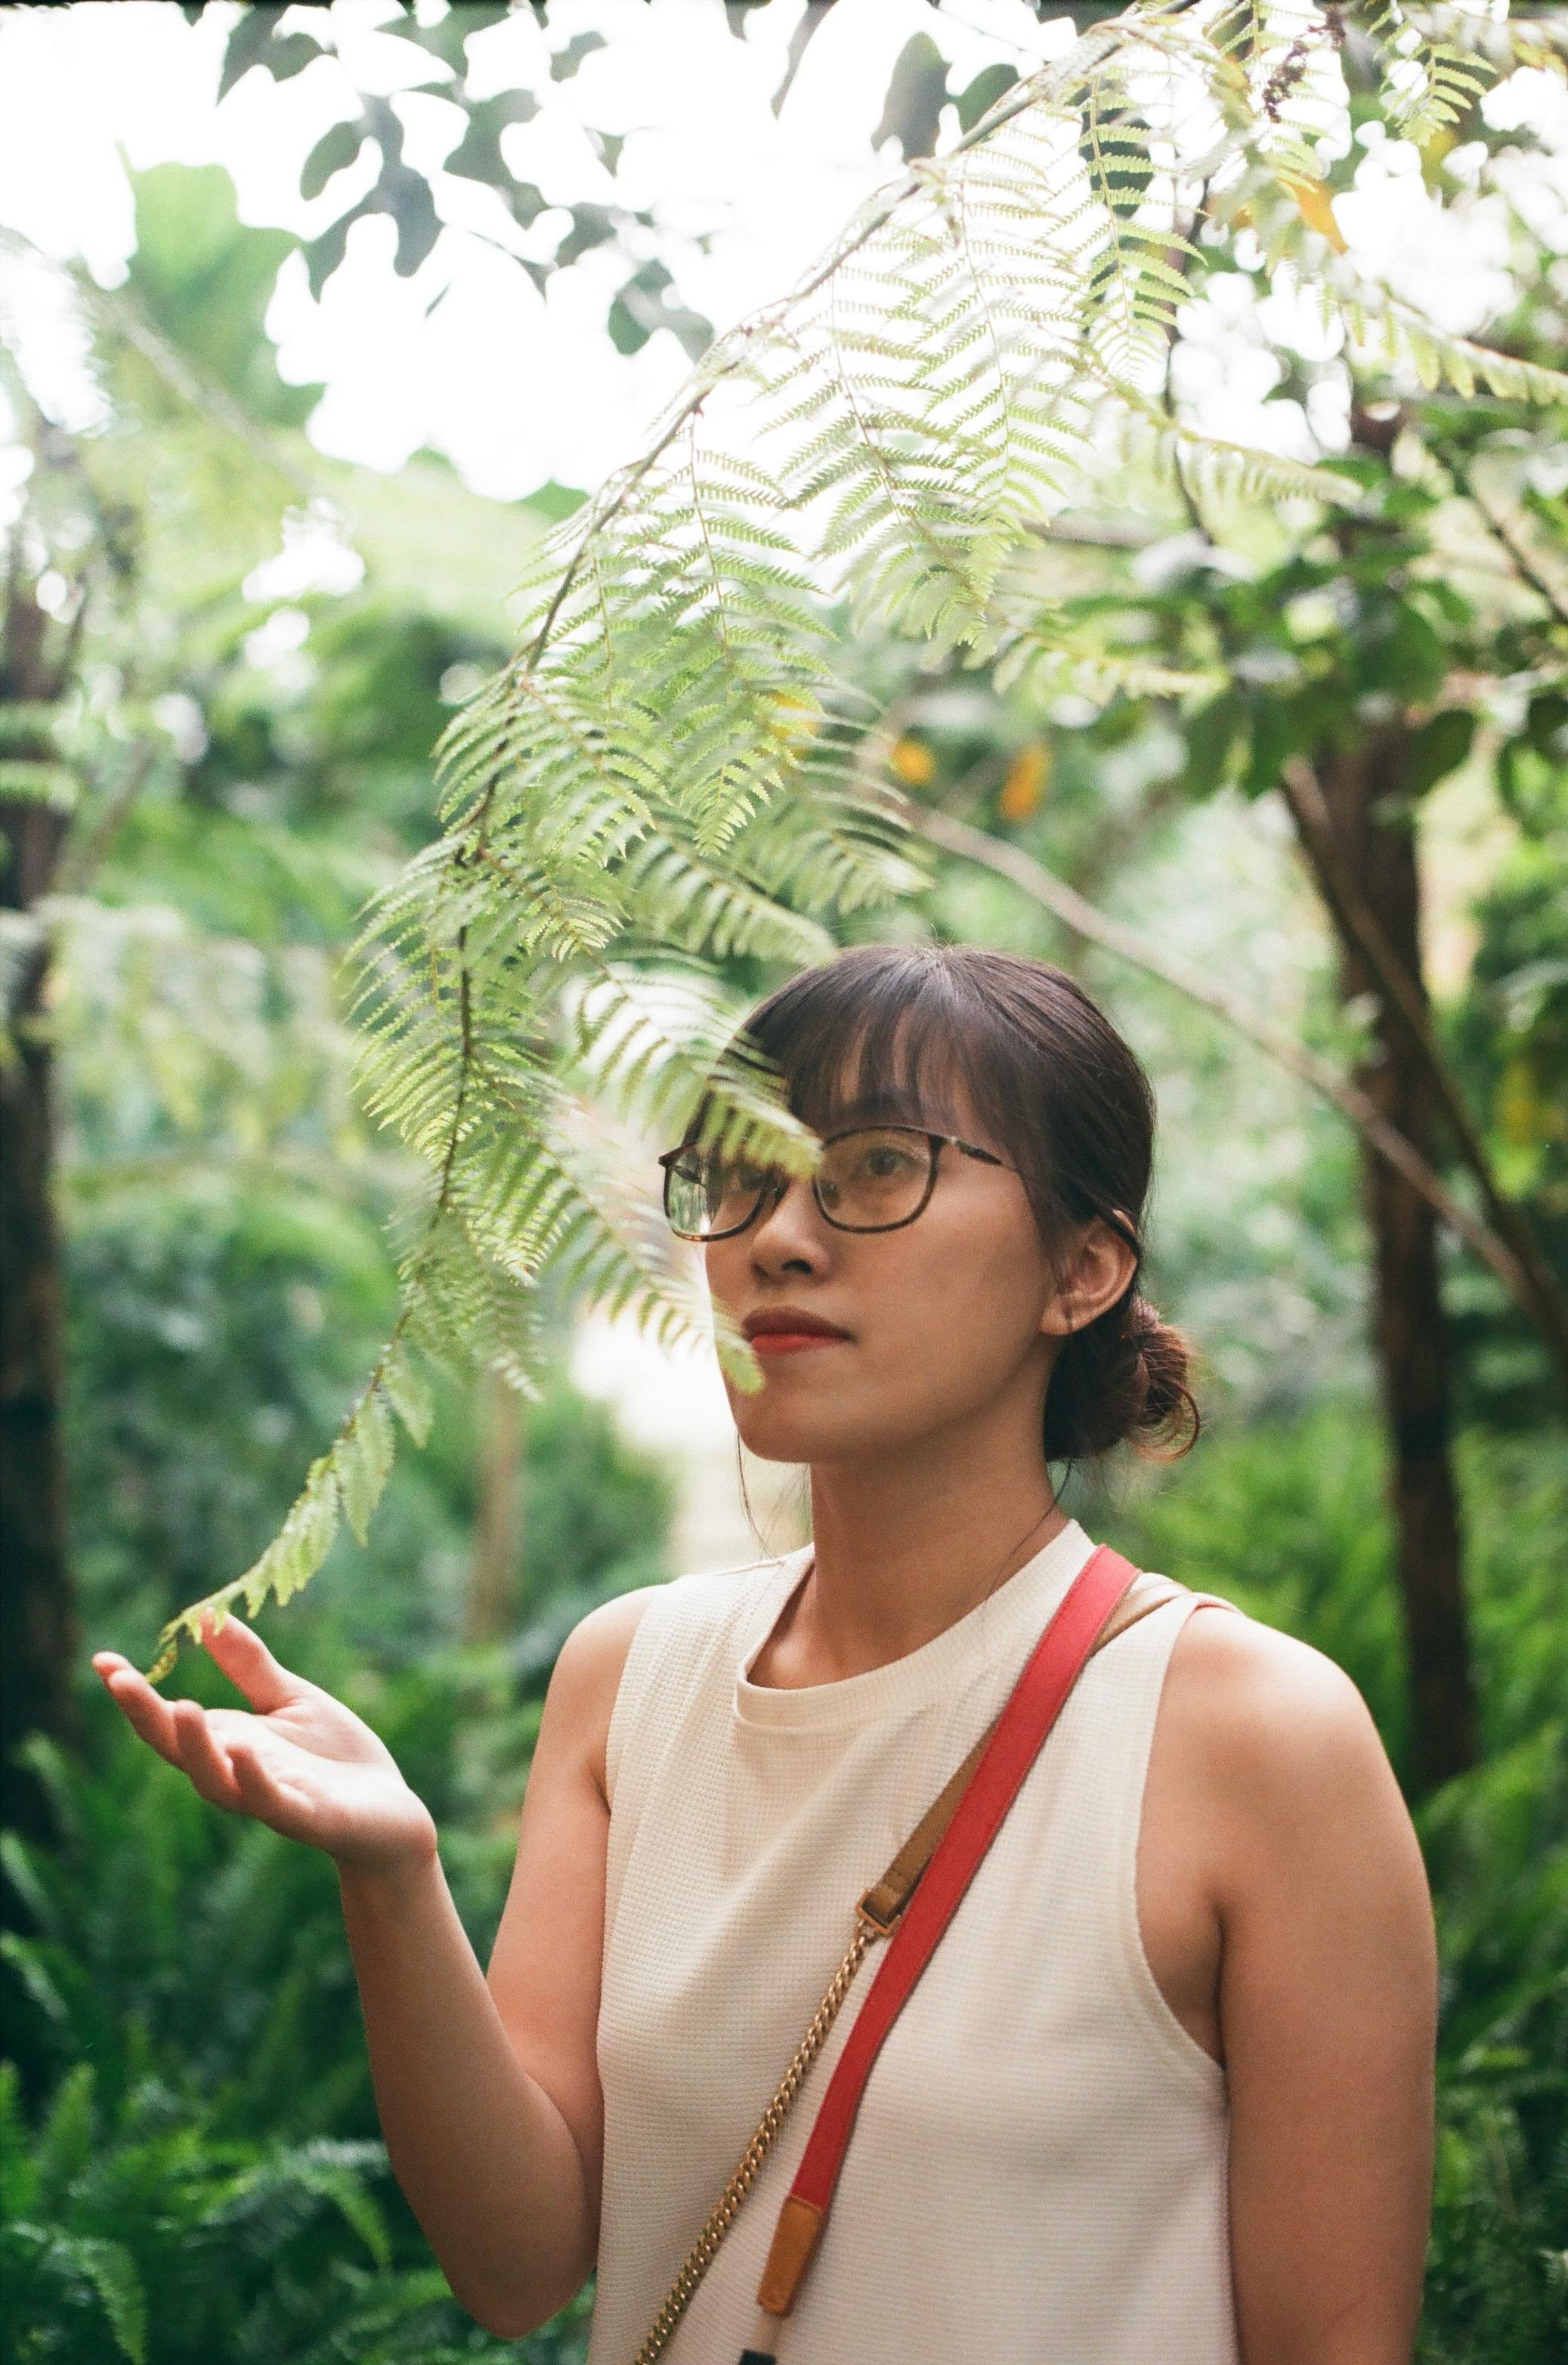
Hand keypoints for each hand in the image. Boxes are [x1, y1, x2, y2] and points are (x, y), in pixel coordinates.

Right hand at [92, 1615, 438, 1878]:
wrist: (390, 1814)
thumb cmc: (335, 1757)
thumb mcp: (290, 1699)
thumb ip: (249, 1666)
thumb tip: (207, 1617)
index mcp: (228, 1743)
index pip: (169, 1719)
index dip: (135, 1695)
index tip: (102, 1661)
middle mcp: (236, 1772)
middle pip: (179, 1751)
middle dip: (146, 1717)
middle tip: (119, 1679)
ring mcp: (269, 1798)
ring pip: (217, 1782)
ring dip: (196, 1748)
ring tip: (181, 1706)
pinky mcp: (307, 1818)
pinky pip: (273, 1803)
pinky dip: (255, 1781)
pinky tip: (244, 1751)